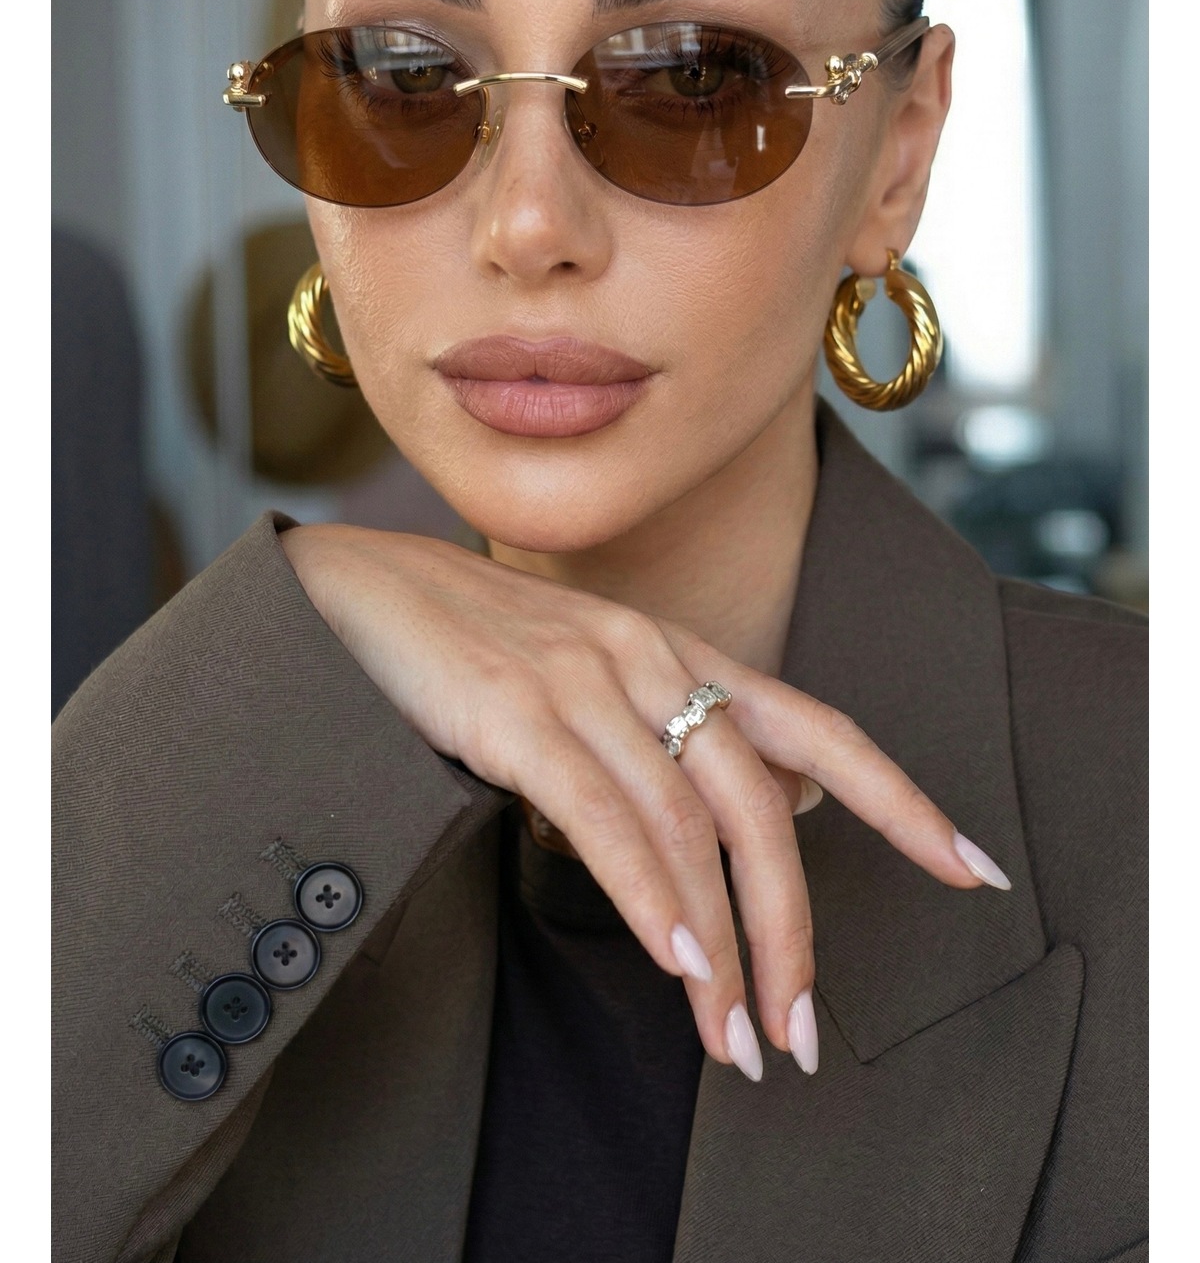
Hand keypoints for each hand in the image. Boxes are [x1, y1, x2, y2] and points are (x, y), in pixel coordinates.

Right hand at [282, 523, 1008, 1080]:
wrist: (355, 592)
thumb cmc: (476, 645)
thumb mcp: (600, 673)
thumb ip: (687, 726)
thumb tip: (791, 790)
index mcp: (680, 652)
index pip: (820, 726)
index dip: (901, 800)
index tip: (971, 867)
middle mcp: (651, 660)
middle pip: (762, 806)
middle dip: (794, 930)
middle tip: (801, 1032)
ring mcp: (587, 683)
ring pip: (689, 830)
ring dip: (722, 949)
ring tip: (734, 1039)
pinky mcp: (518, 715)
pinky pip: (608, 822)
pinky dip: (652, 902)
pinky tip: (678, 964)